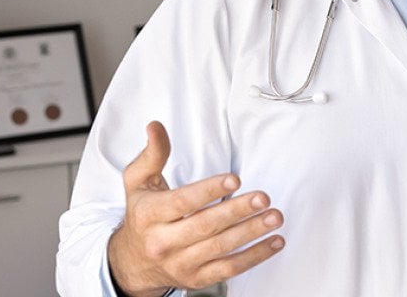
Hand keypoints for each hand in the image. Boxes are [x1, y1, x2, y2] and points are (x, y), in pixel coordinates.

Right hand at [106, 121, 284, 295]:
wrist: (132, 263)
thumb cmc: (142, 216)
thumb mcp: (138, 183)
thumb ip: (152, 154)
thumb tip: (156, 126)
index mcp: (149, 215)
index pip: (182, 202)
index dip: (209, 190)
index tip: (235, 179)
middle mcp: (162, 242)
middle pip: (205, 226)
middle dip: (237, 211)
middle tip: (264, 197)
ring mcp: (180, 264)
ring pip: (220, 249)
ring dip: (251, 233)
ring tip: (275, 217)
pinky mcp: (196, 279)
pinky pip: (228, 269)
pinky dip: (254, 257)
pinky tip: (274, 242)